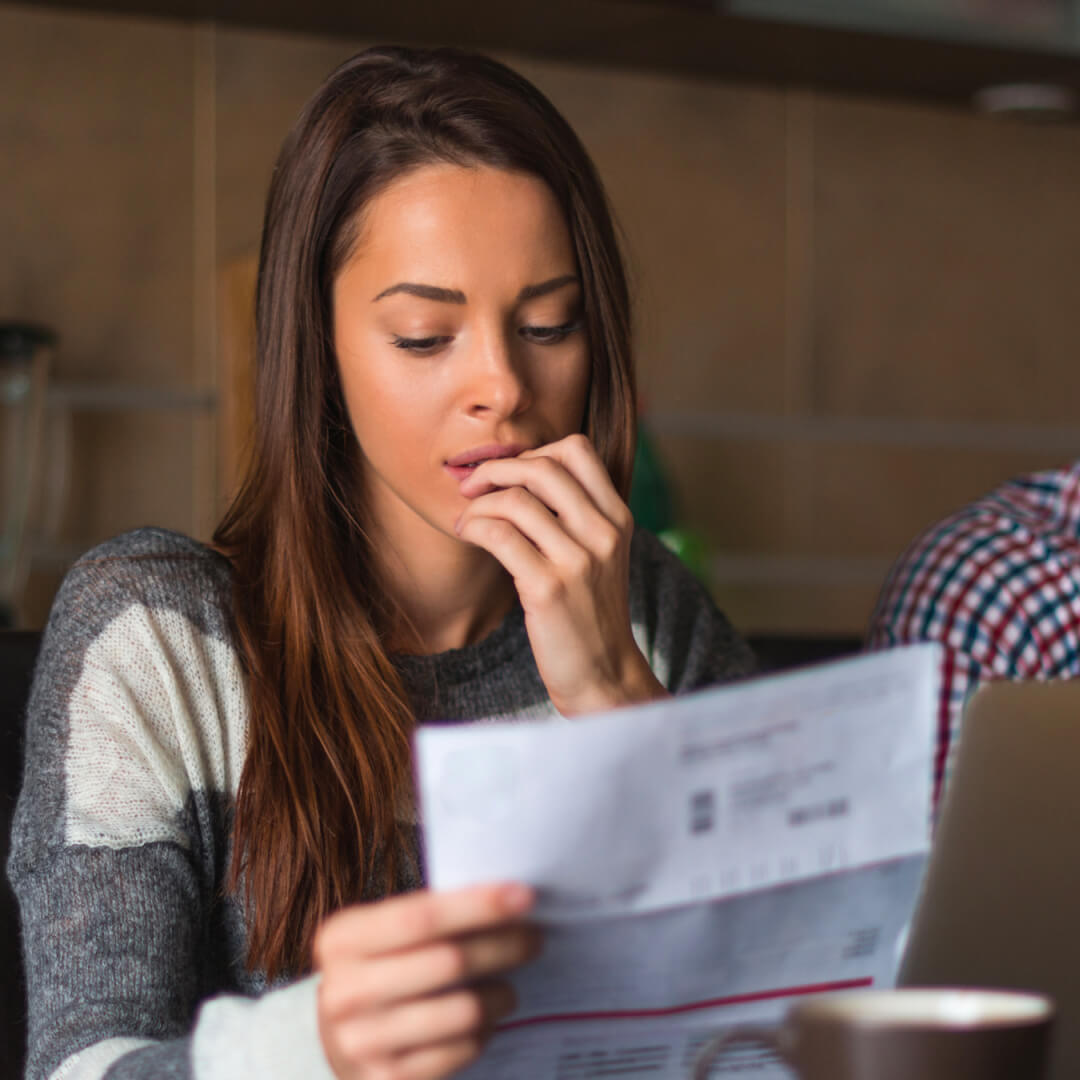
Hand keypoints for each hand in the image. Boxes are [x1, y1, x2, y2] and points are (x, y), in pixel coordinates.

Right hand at [315, 882, 540, 1079]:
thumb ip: (428, 915)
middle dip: (504, 946)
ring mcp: (364, 1041)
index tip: (524, 896)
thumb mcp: (381, 933)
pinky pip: (462, 1049)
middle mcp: (346, 991)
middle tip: (534, 938)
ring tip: (511, 986)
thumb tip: (507, 900)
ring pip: (464, 1010)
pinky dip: (485, 1031)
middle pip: (449, 962)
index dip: (478, 906)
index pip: (422, 917)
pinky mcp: (388, 1079)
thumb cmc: (378, 969)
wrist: (334, 1039)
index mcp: (342, 939)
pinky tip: (486, 1019)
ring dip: (502, 994)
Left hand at [455, 433, 668, 714]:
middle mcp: (603, 533)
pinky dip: (474, 527)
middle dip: (496, 469)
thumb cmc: (589, 612)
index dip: (534, 451)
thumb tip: (519, 473)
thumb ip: (576, 515)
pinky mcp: (548, 589)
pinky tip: (467, 535)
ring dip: (478, 504)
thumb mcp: (599, 555)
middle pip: (542, 466)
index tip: (510, 475)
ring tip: (466, 520)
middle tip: (473, 486)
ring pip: (516, 500)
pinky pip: (499, 535)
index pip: (577, 449)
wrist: (603, 674)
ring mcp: (578, 561)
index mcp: (617, 518)